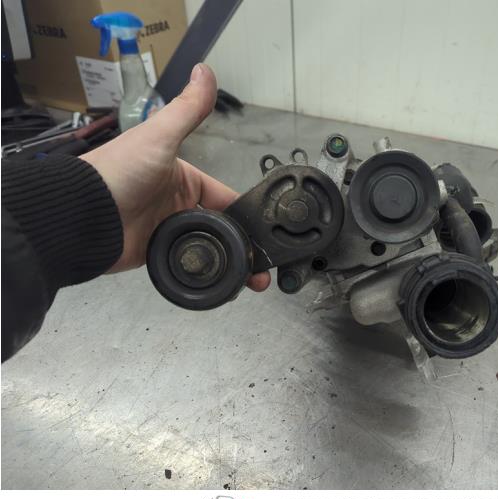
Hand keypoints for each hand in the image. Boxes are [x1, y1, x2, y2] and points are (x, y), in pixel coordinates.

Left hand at [81, 63, 269, 291]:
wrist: (81, 214)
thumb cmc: (121, 171)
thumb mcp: (160, 136)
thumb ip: (187, 108)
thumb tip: (206, 69)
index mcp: (185, 178)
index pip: (226, 196)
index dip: (247, 212)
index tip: (268, 230)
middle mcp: (179, 204)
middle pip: (221, 226)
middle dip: (243, 243)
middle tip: (263, 264)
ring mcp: (169, 231)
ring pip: (208, 248)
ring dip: (229, 263)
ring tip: (252, 280)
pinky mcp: (158, 254)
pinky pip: (188, 263)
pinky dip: (206, 271)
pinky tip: (225, 283)